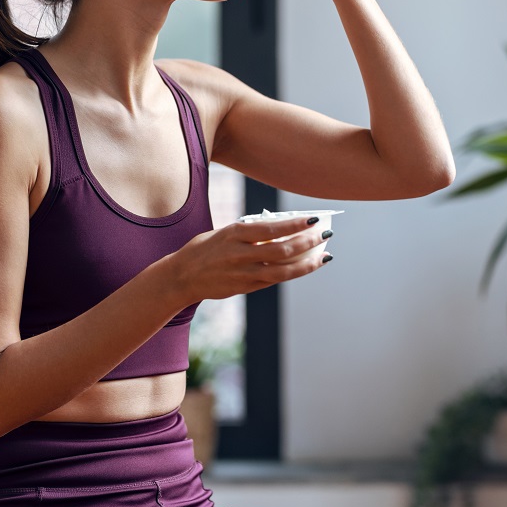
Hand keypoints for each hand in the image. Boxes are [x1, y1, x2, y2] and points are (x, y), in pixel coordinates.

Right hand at [162, 216, 332, 303]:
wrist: (181, 277)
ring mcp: (243, 274)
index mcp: (234, 233)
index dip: (296, 224)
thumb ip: (250, 233)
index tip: (314, 219)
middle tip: (325, 235)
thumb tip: (282, 230)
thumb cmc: (205, 249)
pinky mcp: (244, 288)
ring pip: (282, 270)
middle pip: (282, 249)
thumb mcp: (224, 233)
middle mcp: (240, 254)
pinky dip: (292, 273)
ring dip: (306, 263)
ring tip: (323, 255)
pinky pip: (274, 280)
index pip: (272, 227)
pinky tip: (305, 267)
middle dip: (307, 242)